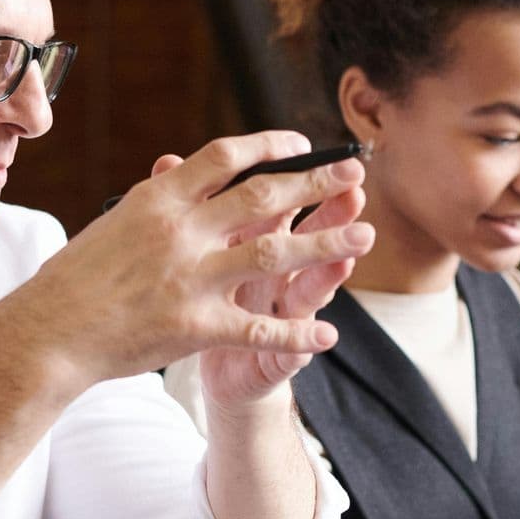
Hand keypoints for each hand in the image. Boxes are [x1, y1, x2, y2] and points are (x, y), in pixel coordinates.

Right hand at [30, 132, 372, 391]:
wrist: (47, 333)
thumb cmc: (71, 281)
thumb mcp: (112, 224)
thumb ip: (154, 200)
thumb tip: (174, 171)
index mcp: (158, 199)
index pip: (226, 156)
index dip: (271, 145)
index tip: (300, 144)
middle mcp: (179, 231)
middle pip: (264, 195)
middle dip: (317, 183)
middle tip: (353, 173)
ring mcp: (190, 278)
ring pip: (275, 254)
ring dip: (326, 244)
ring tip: (365, 236)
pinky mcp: (195, 326)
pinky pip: (259, 329)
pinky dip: (297, 333)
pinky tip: (327, 334)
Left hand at [199, 163, 369, 407]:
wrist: (209, 369)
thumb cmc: (197, 299)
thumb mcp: (195, 253)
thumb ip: (192, 212)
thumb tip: (165, 160)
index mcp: (251, 243)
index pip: (279, 204)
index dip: (292, 179)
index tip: (305, 150)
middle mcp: (273, 274)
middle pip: (303, 236)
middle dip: (328, 213)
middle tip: (352, 190)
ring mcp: (276, 314)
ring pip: (309, 286)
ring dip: (331, 268)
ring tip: (353, 250)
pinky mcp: (272, 355)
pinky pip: (288, 348)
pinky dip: (302, 342)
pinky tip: (324, 337)